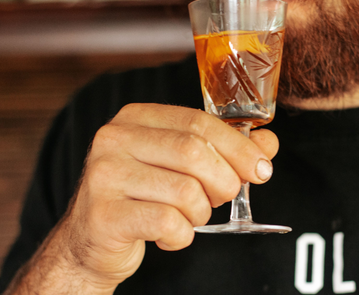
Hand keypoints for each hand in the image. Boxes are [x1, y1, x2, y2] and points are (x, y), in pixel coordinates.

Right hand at [8, 103, 278, 292]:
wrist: (89, 241)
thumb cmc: (141, 197)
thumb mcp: (181, 167)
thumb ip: (224, 150)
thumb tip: (268, 143)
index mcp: (135, 118)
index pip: (198, 122)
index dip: (238, 146)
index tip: (261, 168)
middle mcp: (114, 139)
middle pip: (193, 152)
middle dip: (223, 181)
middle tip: (224, 197)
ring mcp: (104, 176)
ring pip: (185, 191)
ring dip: (200, 213)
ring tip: (187, 217)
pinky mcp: (104, 214)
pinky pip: (167, 223)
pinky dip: (181, 235)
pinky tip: (169, 235)